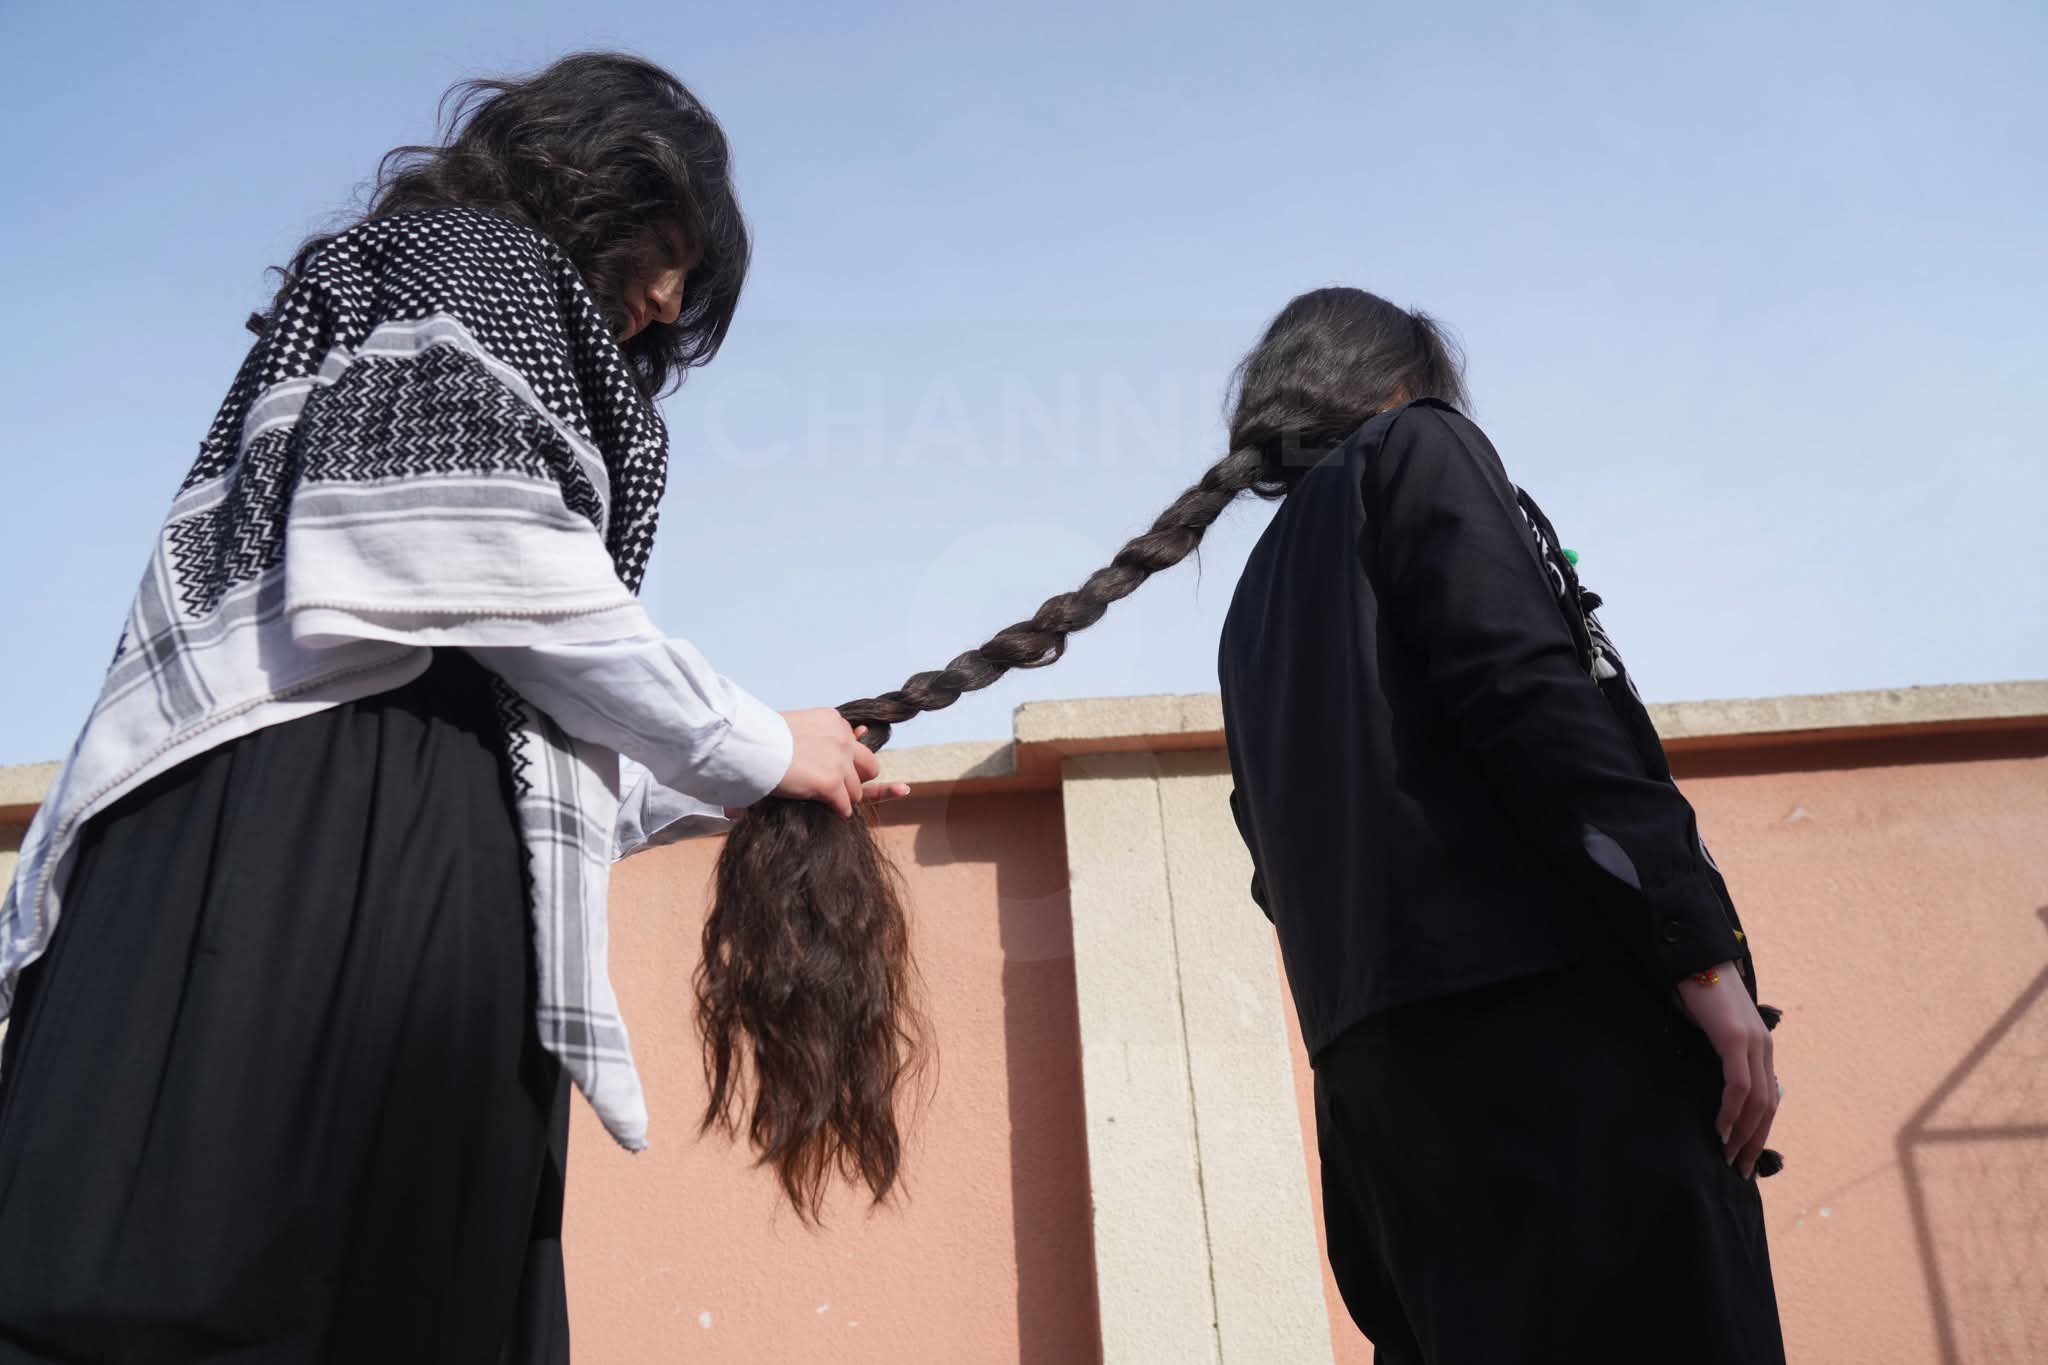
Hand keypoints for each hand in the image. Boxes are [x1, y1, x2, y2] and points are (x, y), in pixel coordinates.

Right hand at [769, 711, 907, 817]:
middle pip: (868, 765)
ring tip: (829, 801)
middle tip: (841, 786)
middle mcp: (842, 738)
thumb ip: (824, 732)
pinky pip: (845, 805)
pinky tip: (829, 811)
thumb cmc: (766, 735)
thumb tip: (861, 731)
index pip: (854, 742)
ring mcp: (839, 762)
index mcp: (834, 720)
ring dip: (844, 797)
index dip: (845, 758)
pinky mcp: (831, 784)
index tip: (833, 765)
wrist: (753, 744)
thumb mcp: (800, 723)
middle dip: (857, 778)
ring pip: (856, 790)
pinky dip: (838, 811)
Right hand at [1676, 962, 1780, 1177]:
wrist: (1694, 957)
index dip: (1758, 1130)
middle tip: (1739, 1170)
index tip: (1743, 1156)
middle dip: (1754, 1142)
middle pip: (1768, 1107)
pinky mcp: (1735, 1039)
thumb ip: (1718, 1054)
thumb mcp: (1710, 1029)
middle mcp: (1763, 1048)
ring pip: (1757, 1102)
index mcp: (1759, 1047)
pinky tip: (1720, 1130)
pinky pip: (1738, 1086)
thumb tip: (1712, 1083)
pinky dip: (1731, 1112)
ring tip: (1728, 1156)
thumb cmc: (1695, 992)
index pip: (1767, 1099)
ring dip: (1743, 1134)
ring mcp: (1753, 1043)